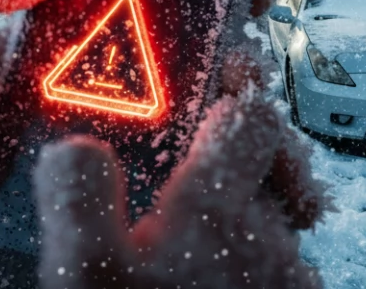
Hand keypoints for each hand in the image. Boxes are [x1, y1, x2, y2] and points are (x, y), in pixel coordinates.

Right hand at [33, 81, 327, 288]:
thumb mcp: (84, 275)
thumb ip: (77, 194)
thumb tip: (76, 145)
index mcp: (218, 212)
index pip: (251, 118)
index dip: (230, 96)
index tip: (208, 95)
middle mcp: (271, 245)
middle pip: (268, 171)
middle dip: (234, 166)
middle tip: (189, 179)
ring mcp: (288, 286)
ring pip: (271, 229)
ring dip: (237, 226)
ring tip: (185, 252)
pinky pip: (271, 276)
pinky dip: (242, 272)